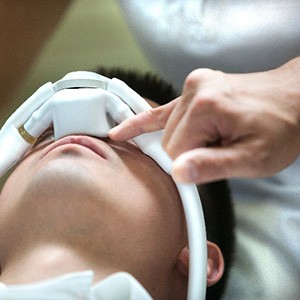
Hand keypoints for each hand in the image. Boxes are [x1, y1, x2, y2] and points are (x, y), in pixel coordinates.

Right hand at [109, 58, 299, 182]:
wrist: (295, 99)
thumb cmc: (281, 128)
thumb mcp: (255, 158)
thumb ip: (214, 166)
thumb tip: (177, 173)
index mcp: (207, 107)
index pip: (174, 152)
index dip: (187, 168)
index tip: (202, 173)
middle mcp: (195, 91)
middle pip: (168, 140)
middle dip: (186, 155)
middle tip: (215, 155)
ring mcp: (192, 86)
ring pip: (167, 129)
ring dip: (182, 143)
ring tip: (212, 140)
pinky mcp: (193, 87)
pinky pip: (161, 109)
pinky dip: (143, 122)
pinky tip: (122, 131)